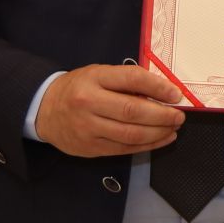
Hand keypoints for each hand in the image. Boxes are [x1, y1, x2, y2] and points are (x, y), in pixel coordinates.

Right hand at [35, 63, 185, 157]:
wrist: (44, 110)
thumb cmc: (78, 88)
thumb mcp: (98, 74)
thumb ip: (126, 81)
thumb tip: (163, 92)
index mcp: (94, 78)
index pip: (132, 79)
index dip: (158, 87)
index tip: (176, 94)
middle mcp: (89, 103)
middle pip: (133, 111)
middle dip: (162, 115)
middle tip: (179, 116)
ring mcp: (88, 128)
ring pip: (131, 134)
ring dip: (159, 132)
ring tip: (174, 128)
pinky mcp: (90, 148)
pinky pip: (124, 148)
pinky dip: (148, 145)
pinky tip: (162, 139)